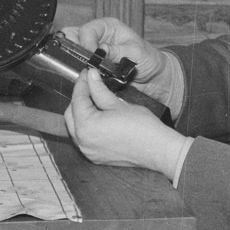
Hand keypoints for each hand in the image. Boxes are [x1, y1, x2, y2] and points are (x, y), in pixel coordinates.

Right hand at [61, 17, 181, 111]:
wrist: (154, 79)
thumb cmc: (149, 60)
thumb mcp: (135, 52)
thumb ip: (116, 50)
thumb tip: (100, 50)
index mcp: (108, 26)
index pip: (87, 30)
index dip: (86, 42)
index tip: (91, 56)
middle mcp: (98, 37)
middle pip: (74, 37)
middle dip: (75, 49)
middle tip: (82, 62)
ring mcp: (94, 52)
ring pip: (74, 52)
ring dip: (77, 62)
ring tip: (86, 71)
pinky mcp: (93, 67)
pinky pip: (79, 67)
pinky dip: (81, 72)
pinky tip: (87, 78)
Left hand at [64, 70, 189, 181]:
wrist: (158, 150)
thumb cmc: (142, 128)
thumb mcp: (118, 103)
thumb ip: (99, 90)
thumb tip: (91, 76)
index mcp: (86, 127)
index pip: (78, 99)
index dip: (82, 83)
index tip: (87, 74)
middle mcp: (83, 141)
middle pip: (71, 113)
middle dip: (79, 97)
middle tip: (91, 84)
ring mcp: (88, 151)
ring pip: (75, 126)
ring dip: (81, 111)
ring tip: (94, 98)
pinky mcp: (96, 156)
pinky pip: (84, 137)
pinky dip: (86, 125)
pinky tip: (97, 115)